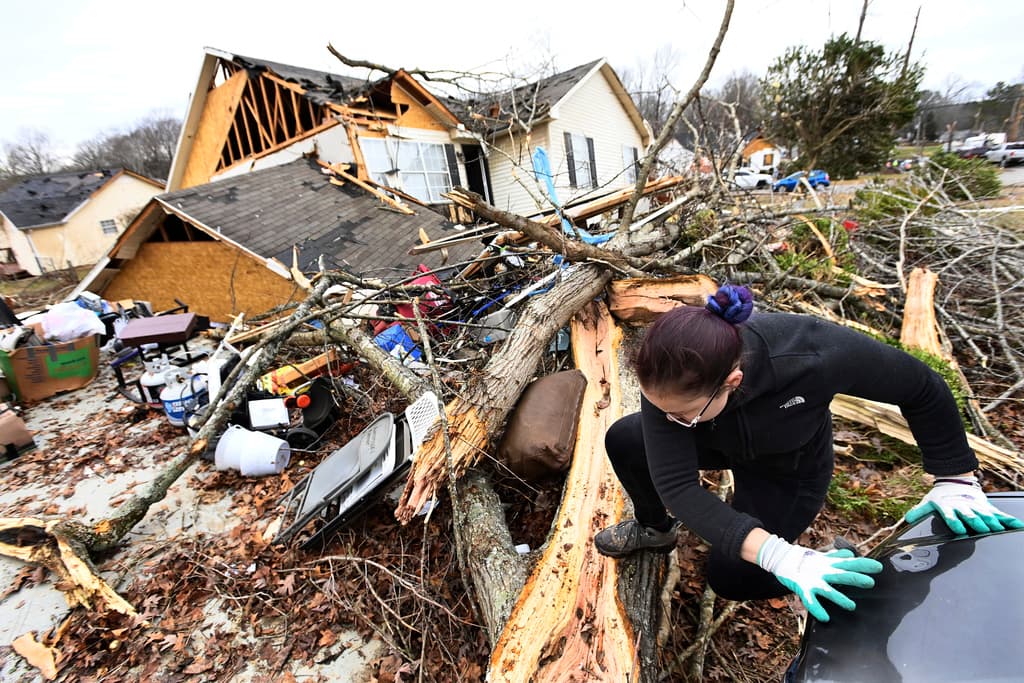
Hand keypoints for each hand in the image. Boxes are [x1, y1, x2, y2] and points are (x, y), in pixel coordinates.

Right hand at [757, 534, 882, 622]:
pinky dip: (817, 609)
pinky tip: (825, 617)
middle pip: (841, 575)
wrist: (781, 558)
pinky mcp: (803, 589)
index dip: (863, 565)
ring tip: (851, 606)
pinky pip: (810, 601)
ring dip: (839, 598)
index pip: (849, 563)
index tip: (878, 567)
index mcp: (829, 564)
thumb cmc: (805, 560)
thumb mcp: (822, 557)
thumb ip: (836, 557)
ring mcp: (813, 581)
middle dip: (855, 578)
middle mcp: (823, 572)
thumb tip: (851, 553)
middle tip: (870, 582)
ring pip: (828, 590)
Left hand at [905, 476, 1023, 534]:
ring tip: (998, 528)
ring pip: (986, 515)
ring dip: (992, 522)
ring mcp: (977, 507)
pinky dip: (1009, 520)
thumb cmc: (941, 496)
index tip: (958, 529)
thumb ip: (919, 512)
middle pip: (971, 516)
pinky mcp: (987, 507)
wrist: (955, 481)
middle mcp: (964, 508)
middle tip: (983, 529)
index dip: (954, 522)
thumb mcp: (928, 502)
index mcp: (949, 507)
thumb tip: (906, 520)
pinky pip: (1000, 515)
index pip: (951, 516)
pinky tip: (1018, 525)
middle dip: (976, 522)